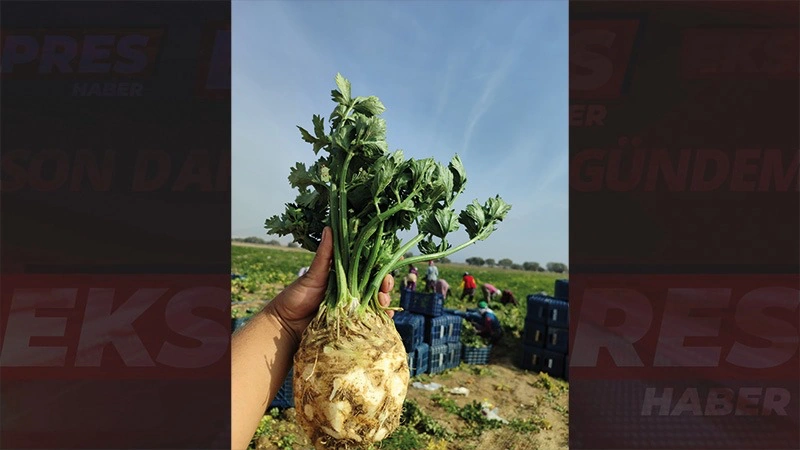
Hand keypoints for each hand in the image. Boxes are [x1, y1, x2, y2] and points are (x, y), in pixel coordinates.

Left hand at [266, 226, 394, 344]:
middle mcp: (352, 291)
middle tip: (386, 284)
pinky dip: (380, 319)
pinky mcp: (352, 325)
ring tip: (383, 301)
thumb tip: (329, 228)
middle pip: (377, 285)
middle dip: (386, 284)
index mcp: (345, 276)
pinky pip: (370, 321)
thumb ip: (325, 255)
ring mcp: (353, 308)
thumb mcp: (314, 274)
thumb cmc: (298, 296)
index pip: (369, 268)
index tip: (391, 262)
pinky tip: (385, 317)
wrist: (287, 324)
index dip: (382, 265)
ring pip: (376, 303)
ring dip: (385, 301)